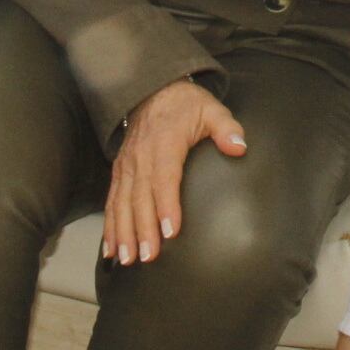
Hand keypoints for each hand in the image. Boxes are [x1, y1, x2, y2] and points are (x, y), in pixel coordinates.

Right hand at [106, 79, 244, 265]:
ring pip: (122, 203)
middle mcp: (141, 157)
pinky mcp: (120, 172)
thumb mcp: (211, 110)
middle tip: (148, 256)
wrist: (153, 91)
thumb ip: (227, 128)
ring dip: (123, 232)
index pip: (165, 178)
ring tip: (127, 259)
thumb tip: (239, 147)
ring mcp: (127, 166)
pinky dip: (110, 226)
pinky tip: (112, 249)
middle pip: (140, 197)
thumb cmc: (186, 105)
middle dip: (143, 229)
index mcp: (165, 143)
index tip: (171, 231)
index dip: (167, 205)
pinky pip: (112, 201)